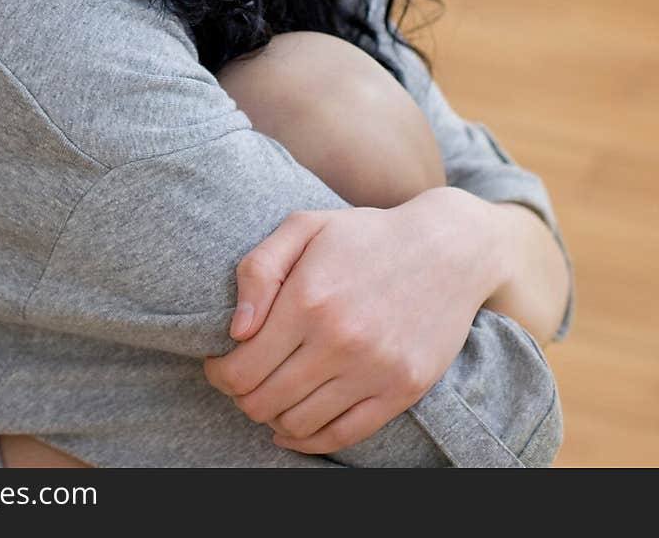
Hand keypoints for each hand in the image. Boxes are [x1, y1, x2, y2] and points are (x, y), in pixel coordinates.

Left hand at [203, 187, 502, 454]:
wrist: (448, 248)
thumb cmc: (366, 234)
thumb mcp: (305, 226)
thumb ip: (259, 270)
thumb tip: (236, 331)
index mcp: (309, 298)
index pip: (241, 366)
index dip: (219, 373)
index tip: (219, 363)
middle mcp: (339, 340)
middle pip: (264, 400)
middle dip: (240, 396)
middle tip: (240, 380)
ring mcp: (374, 370)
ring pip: (298, 424)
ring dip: (271, 417)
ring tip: (269, 394)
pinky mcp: (401, 390)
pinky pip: (343, 436)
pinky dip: (309, 441)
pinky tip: (293, 426)